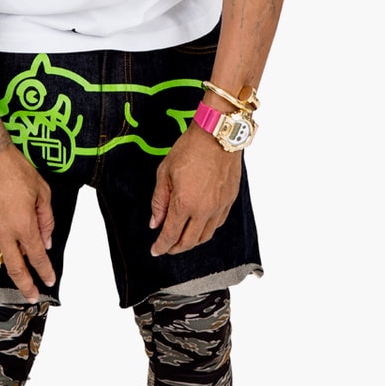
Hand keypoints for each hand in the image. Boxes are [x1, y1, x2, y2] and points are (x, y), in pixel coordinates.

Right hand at [0, 141, 55, 302]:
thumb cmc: (15, 169)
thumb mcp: (42, 192)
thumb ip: (46, 220)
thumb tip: (46, 241)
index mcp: (23, 224)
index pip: (37, 257)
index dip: (45, 272)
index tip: (49, 281)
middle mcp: (4, 232)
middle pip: (15, 269)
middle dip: (25, 286)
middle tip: (32, 296)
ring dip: (10, 265)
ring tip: (19, 268)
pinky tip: (3, 247)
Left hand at [149, 125, 242, 255]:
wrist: (217, 135)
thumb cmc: (190, 148)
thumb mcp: (165, 172)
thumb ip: (159, 201)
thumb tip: (155, 223)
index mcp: (184, 203)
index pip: (170, 235)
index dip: (161, 246)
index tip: (155, 250)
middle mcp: (203, 210)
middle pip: (188, 241)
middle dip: (175, 248)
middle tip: (166, 247)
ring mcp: (219, 207)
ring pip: (205, 236)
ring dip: (192, 241)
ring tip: (182, 238)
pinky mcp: (229, 201)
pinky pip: (217, 224)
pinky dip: (206, 230)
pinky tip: (200, 226)